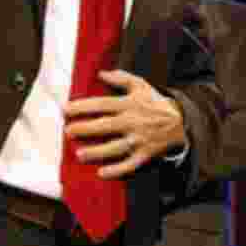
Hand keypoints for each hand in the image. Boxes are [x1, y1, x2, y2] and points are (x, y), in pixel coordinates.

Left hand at [63, 69, 186, 178]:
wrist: (180, 121)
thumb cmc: (154, 102)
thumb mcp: (141, 85)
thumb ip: (121, 78)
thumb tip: (101, 73)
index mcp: (129, 104)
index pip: (102, 104)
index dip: (83, 107)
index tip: (65, 110)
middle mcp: (132, 122)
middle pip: (105, 126)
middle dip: (85, 129)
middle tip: (68, 131)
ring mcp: (138, 139)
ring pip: (115, 147)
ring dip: (97, 152)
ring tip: (79, 154)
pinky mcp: (144, 154)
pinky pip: (129, 164)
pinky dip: (116, 170)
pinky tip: (102, 173)